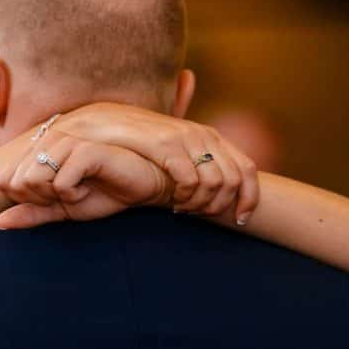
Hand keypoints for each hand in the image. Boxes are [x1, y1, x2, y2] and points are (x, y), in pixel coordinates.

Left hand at [0, 132, 173, 228]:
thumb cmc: (103, 194)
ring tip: (79, 190)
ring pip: (34, 180)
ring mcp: (66, 142)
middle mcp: (48, 141)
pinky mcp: (85, 150)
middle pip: (17, 182)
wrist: (141, 187)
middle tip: (68, 195)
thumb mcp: (62, 210)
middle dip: (41, 199)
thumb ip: (31, 213)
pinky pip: (61, 183)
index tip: (53, 198)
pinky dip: (74, 195)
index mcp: (39, 150)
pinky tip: (92, 186)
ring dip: (57, 196)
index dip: (26, 199)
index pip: (4, 180)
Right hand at [55, 102, 259, 223]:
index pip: (247, 169)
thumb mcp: (169, 153)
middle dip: (225, 206)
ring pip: (216, 181)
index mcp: (208, 136)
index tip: (242, 220)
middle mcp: (202, 134)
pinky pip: (191, 178)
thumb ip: (194, 161)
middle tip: (204, 218)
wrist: (97, 127)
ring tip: (183, 211)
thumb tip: (220, 181)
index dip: (250, 198)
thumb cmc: (132, 146)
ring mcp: (185, 137)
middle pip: (236, 179)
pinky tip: (172, 205)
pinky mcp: (165, 144)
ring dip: (204, 203)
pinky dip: (187, 196)